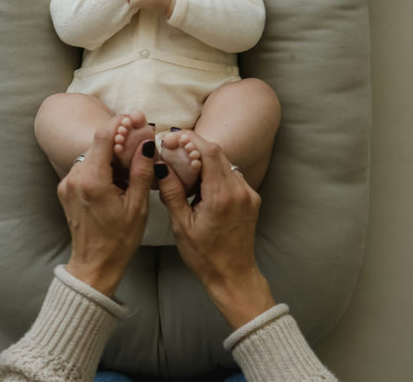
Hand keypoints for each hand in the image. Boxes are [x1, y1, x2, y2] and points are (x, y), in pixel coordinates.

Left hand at [57, 116, 154, 296]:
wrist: (94, 265)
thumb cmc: (119, 239)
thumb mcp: (138, 205)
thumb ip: (141, 170)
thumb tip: (146, 142)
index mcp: (92, 181)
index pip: (103, 137)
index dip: (120, 122)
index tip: (135, 118)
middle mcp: (74, 178)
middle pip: (97, 144)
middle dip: (118, 139)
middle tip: (138, 140)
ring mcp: (67, 183)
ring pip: (91, 154)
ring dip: (109, 154)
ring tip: (129, 166)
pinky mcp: (65, 189)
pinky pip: (85, 166)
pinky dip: (100, 165)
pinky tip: (115, 178)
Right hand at [155, 139, 274, 328]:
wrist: (234, 276)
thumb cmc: (204, 256)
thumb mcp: (181, 225)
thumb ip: (172, 192)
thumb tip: (160, 165)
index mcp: (221, 195)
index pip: (209, 152)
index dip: (191, 139)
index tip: (174, 137)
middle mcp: (239, 190)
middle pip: (218, 153)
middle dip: (196, 146)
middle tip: (175, 147)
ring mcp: (248, 193)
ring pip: (226, 162)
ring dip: (206, 158)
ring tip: (186, 166)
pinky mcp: (251, 198)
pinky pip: (233, 174)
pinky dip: (216, 171)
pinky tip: (202, 182)